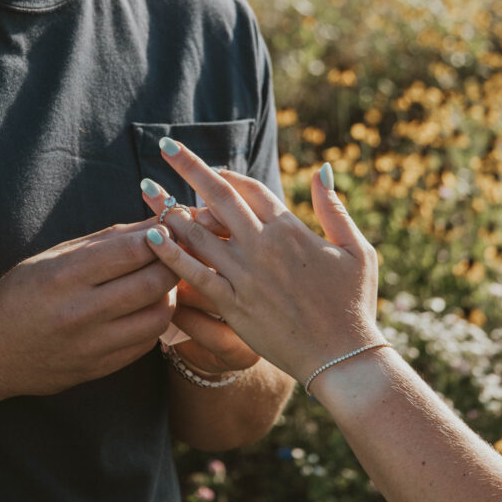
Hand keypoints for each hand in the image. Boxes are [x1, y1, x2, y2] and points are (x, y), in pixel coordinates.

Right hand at [0, 220, 177, 397]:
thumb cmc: (19, 295)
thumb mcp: (54, 257)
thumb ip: (108, 240)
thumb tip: (156, 220)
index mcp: (64, 275)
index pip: (131, 250)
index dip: (160, 235)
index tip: (169, 227)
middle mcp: (79, 312)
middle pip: (152, 282)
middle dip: (173, 263)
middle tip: (175, 254)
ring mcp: (91, 345)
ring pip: (158, 316)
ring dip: (169, 295)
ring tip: (160, 283)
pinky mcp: (98, 369)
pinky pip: (146, 344)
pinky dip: (154, 322)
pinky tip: (145, 310)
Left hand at [142, 142, 381, 385]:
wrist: (342, 356)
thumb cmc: (354, 302)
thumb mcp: (356, 248)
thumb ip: (333, 207)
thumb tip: (321, 169)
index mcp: (290, 228)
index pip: (250, 188)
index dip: (227, 174)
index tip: (210, 167)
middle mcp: (262, 245)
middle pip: (217, 196)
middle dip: (189, 167)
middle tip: (165, 145)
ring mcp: (244, 274)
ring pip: (198, 232)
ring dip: (169, 208)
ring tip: (146, 188)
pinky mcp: (232, 304)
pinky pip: (194, 274)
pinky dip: (171, 254)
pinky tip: (151, 236)